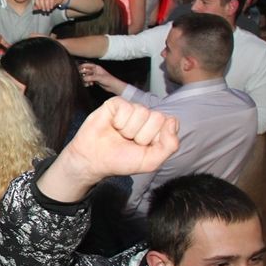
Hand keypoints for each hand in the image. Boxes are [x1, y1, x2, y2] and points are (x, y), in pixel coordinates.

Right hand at [41, 98, 178, 200]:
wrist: (93, 160)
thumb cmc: (120, 160)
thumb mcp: (151, 161)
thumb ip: (170, 145)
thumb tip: (172, 120)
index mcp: (157, 128)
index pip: (170, 123)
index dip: (156, 139)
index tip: (142, 147)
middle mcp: (145, 116)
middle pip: (157, 117)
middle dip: (142, 135)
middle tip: (129, 142)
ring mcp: (130, 109)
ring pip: (141, 112)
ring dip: (128, 130)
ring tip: (119, 135)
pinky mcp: (116, 104)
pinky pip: (126, 107)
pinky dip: (119, 121)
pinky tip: (112, 126)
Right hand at [77, 62, 122, 94]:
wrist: (113, 86)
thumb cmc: (109, 80)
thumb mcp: (99, 78)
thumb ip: (90, 77)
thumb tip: (83, 78)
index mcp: (97, 68)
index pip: (88, 65)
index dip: (82, 66)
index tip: (77, 69)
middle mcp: (95, 71)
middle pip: (86, 71)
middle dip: (83, 74)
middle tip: (80, 78)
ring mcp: (95, 76)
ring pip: (87, 76)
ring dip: (85, 80)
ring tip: (86, 83)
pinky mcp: (95, 81)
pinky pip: (88, 81)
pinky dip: (87, 83)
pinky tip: (89, 85)